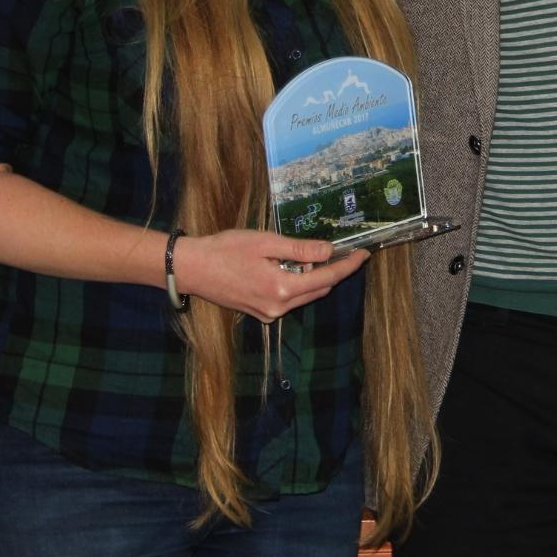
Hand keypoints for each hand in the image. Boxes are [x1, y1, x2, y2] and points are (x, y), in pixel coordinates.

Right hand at [173, 230, 368, 322]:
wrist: (192, 269)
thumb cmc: (226, 250)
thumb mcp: (266, 242)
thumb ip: (300, 249)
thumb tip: (329, 251)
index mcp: (282, 289)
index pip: (327, 278)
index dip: (348, 265)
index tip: (364, 254)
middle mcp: (279, 307)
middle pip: (319, 290)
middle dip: (331, 270)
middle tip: (335, 248)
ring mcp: (269, 314)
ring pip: (304, 296)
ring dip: (311, 277)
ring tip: (302, 255)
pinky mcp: (260, 313)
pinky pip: (289, 300)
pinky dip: (295, 284)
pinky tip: (285, 267)